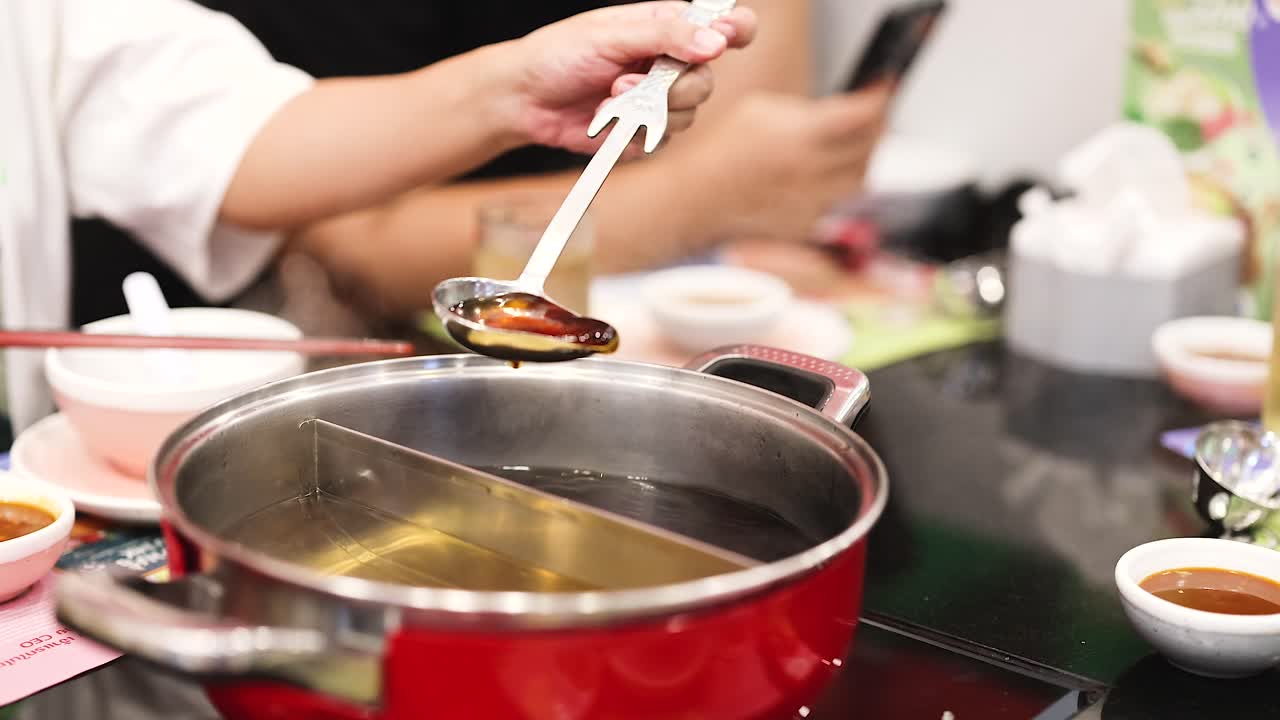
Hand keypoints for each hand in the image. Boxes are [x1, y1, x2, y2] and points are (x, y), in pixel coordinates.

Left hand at [502, 1, 756, 153]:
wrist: (524, 99)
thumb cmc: (560, 54)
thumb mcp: (612, 36)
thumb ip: (665, 36)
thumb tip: (715, 42)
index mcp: (667, 27)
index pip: (720, 25)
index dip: (735, 30)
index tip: (729, 37)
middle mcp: (668, 63)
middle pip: (707, 79)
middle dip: (675, 85)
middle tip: (633, 81)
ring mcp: (659, 99)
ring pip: (689, 112)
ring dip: (650, 109)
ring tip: (611, 96)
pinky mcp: (646, 131)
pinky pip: (664, 138)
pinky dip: (638, 131)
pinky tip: (608, 118)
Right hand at [679, 85, 892, 243]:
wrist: (696, 197)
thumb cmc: (721, 150)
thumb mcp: (761, 109)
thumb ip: (805, 111)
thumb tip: (838, 112)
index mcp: (801, 136)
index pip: (862, 114)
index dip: (879, 98)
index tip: (884, 88)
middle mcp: (812, 171)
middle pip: (870, 146)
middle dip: (877, 126)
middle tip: (875, 114)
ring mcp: (811, 202)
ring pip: (860, 178)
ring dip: (863, 158)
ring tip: (853, 145)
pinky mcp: (805, 225)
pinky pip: (836, 202)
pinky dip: (836, 187)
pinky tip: (821, 175)